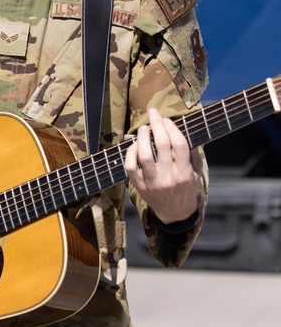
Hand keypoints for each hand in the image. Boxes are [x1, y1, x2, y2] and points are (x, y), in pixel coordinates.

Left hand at [124, 108, 202, 223]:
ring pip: (145, 155)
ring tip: (144, 127)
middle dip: (157, 125)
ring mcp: (153, 182)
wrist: (175, 213)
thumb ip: (193, 154)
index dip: (172, 128)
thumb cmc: (186, 189)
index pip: (179, 145)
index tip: (167, 119)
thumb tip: (185, 132)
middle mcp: (169, 177)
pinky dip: (131, 153)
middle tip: (153, 113)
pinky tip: (135, 144)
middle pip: (162, 146)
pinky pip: (131, 167)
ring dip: (143, 138)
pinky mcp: (140, 186)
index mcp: (185, 173)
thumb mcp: (196, 174)